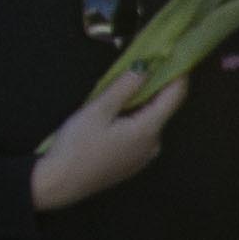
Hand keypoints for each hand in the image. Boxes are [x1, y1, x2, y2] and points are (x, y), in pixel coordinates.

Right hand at [29, 64, 191, 212]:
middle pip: (162, 108)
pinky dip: (134, 119)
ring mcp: (144, 156)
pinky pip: (140, 134)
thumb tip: (144, 68)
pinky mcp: (132, 163)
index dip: (178, 74)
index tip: (176, 55)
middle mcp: (153, 144)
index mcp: (148, 130)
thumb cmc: (77, 146)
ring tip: (123, 88)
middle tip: (143, 65)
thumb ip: (123, 88)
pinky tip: (115, 115)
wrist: (60, 184)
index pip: (175, 96)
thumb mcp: (98, 110)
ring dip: (141, 104)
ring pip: (149, 121)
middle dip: (155, 86)